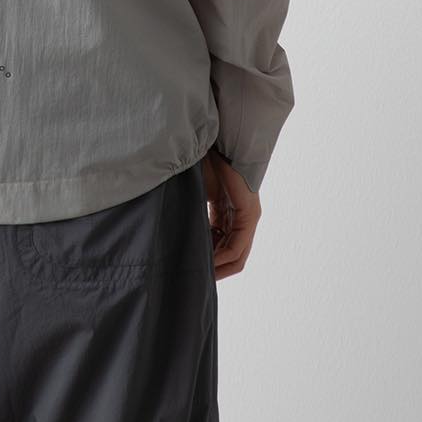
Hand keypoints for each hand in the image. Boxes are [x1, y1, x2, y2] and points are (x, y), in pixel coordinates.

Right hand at [201, 148, 260, 279]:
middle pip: (231, 256)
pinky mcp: (249, 216)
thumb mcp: (195, 196)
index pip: (220, 245)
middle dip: (213, 269)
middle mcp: (241, 219)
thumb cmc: (205, 163)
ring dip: (218, 267)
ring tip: (199, 273)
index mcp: (227, 213)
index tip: (189, 267)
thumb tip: (172, 234)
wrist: (217, 144)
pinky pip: (238, 247)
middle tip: (193, 277)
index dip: (207, 259)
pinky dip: (222, 257)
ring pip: (236, 256)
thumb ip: (193, 215)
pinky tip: (208, 260)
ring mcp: (247, 218)